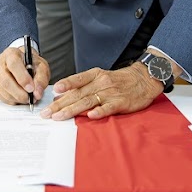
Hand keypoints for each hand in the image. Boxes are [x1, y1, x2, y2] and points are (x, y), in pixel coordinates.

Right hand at [0, 44, 50, 105]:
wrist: (23, 62)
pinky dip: (12, 100)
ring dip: (16, 98)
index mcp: (11, 53)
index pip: (14, 64)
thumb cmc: (31, 63)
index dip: (22, 78)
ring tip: (27, 98)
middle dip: (19, 93)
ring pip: (3, 91)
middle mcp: (0, 62)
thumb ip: (41, 79)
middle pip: (5, 80)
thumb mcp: (41, 66)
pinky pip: (1, 96)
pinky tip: (19, 98)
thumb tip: (37, 93)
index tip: (31, 88)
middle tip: (30, 98)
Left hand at [41, 63, 163, 119]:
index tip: (53, 91)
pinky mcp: (121, 103)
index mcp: (96, 75)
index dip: (65, 85)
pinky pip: (108, 107)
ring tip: (60, 116)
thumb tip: (60, 96)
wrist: (144, 79)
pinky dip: (99, 112)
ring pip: (88, 101)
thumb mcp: (101, 77)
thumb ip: (82, 86)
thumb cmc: (120, 80)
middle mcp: (101, 83)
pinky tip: (90, 116)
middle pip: (78, 94)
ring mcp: (111, 93)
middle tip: (47, 113)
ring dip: (72, 110)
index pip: (77, 80)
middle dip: (60, 104)